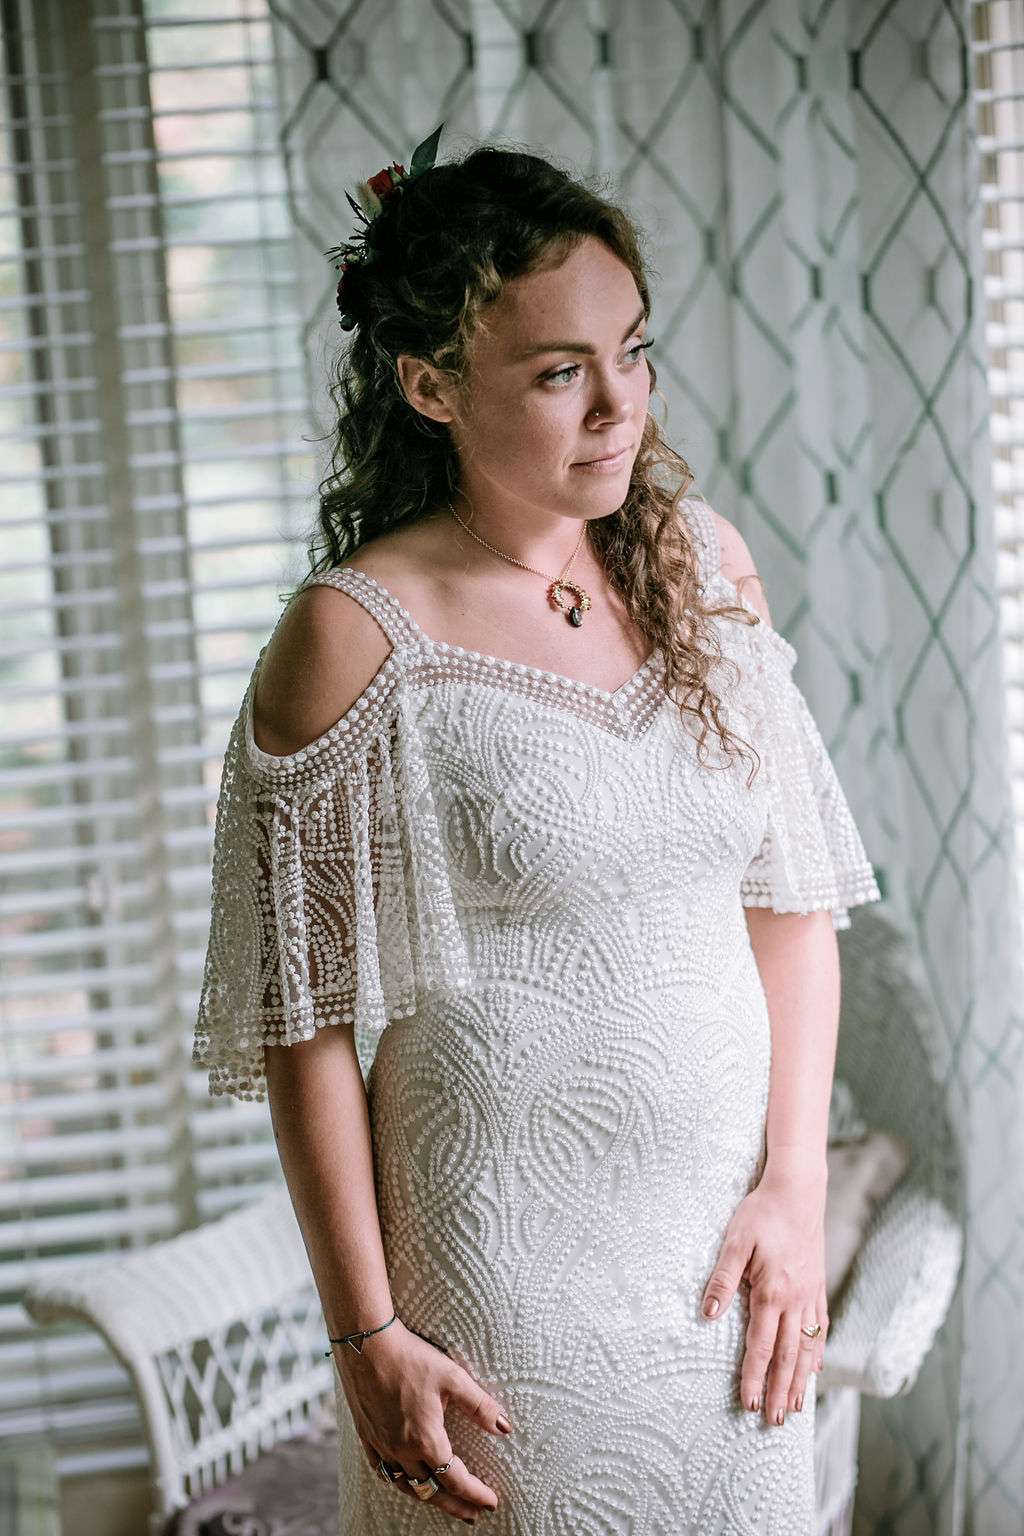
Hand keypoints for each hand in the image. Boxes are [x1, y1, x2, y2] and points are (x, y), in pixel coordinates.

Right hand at [333, 1317, 509, 1522]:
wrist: (365, 1342)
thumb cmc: (411, 1357)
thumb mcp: (453, 1377)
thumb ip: (479, 1406)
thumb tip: (504, 1427)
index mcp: (425, 1440)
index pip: (455, 1479)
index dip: (476, 1494)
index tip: (491, 1502)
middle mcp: (401, 1450)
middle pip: (431, 1490)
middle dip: (455, 1505)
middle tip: (473, 1514)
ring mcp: (381, 1445)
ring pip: (406, 1485)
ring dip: (428, 1497)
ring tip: (443, 1501)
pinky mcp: (367, 1435)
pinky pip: (382, 1471)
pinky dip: (398, 1481)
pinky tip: (405, 1479)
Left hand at [700, 1166, 829, 1426]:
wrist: (799, 1191)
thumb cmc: (761, 1213)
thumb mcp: (734, 1241)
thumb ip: (722, 1280)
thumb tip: (707, 1316)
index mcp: (772, 1292)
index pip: (760, 1346)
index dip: (753, 1377)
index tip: (747, 1404)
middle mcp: (795, 1300)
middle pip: (787, 1357)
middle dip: (779, 1391)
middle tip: (773, 1421)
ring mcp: (811, 1295)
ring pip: (807, 1348)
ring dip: (800, 1380)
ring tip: (795, 1407)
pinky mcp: (818, 1286)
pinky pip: (820, 1328)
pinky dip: (817, 1352)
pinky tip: (814, 1367)